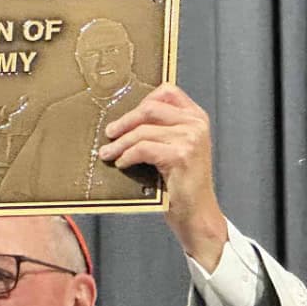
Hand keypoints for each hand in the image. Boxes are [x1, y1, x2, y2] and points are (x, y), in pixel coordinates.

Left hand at [98, 84, 227, 270]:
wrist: (197, 213)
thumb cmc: (184, 185)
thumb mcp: (178, 149)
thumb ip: (163, 130)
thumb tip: (126, 121)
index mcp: (196, 118)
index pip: (167, 92)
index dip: (142, 101)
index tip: (126, 116)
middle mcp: (196, 124)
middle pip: (150, 108)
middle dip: (125, 121)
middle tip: (110, 133)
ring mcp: (190, 139)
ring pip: (143, 130)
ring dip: (120, 143)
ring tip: (109, 153)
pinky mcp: (180, 156)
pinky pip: (143, 148)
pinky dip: (127, 155)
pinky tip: (122, 163)